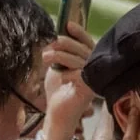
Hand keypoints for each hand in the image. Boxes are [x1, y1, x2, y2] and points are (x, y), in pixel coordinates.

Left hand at [41, 22, 97, 139]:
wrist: (57, 114)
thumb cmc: (58, 91)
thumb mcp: (56, 67)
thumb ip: (59, 54)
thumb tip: (55, 37)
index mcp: (88, 63)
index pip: (88, 43)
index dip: (80, 33)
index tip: (67, 25)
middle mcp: (94, 71)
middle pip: (83, 48)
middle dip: (64, 43)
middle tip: (49, 46)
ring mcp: (94, 80)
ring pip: (80, 59)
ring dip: (60, 56)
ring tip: (45, 58)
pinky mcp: (90, 90)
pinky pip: (80, 74)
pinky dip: (67, 72)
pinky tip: (60, 76)